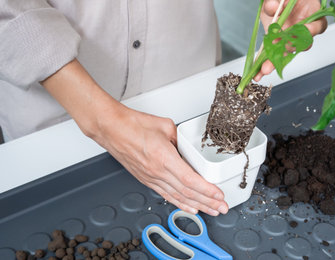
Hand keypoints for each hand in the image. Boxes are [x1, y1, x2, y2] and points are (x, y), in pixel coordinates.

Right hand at [42, 59, 227, 215]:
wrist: (111, 129)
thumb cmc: (133, 125)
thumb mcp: (166, 126)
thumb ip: (181, 139)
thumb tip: (189, 146)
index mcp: (163, 158)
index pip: (190, 180)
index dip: (207, 190)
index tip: (219, 194)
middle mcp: (157, 172)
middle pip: (187, 193)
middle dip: (208, 202)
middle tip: (222, 208)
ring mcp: (151, 178)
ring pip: (178, 197)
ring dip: (197, 206)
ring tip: (212, 211)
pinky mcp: (146, 180)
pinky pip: (166, 195)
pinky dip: (180, 204)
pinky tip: (191, 208)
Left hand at [253, 0, 327, 81]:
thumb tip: (272, 7)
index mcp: (312, 11)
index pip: (318, 24)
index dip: (311, 30)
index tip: (300, 31)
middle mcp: (303, 27)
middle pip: (302, 43)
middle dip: (289, 50)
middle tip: (278, 53)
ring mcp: (291, 36)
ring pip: (286, 53)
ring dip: (275, 62)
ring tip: (264, 70)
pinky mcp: (278, 42)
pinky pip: (273, 54)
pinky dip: (265, 63)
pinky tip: (258, 72)